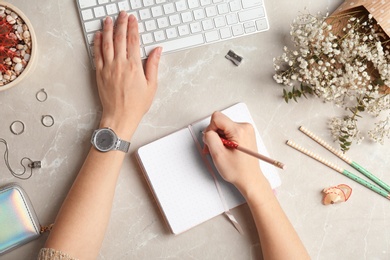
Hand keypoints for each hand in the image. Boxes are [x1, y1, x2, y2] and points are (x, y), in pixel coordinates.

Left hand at [93, 12, 161, 139]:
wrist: (119, 117)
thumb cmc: (136, 104)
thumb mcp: (151, 86)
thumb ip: (153, 65)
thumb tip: (157, 51)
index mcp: (134, 67)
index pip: (133, 41)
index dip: (133, 28)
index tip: (133, 20)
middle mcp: (120, 64)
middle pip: (120, 38)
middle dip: (121, 24)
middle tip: (122, 15)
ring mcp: (108, 68)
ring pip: (107, 43)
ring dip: (108, 29)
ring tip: (109, 19)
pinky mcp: (99, 73)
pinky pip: (97, 54)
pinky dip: (97, 43)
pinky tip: (99, 35)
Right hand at [202, 112, 267, 194]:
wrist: (250, 178)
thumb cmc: (238, 171)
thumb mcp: (218, 155)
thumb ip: (210, 138)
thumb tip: (208, 131)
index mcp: (239, 130)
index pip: (217, 118)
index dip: (210, 129)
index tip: (212, 141)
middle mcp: (245, 127)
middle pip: (220, 122)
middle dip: (214, 135)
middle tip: (215, 149)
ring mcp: (246, 130)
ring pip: (224, 127)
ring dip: (219, 138)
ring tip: (222, 151)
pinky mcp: (245, 134)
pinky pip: (229, 131)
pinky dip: (225, 139)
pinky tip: (226, 150)